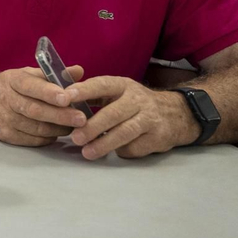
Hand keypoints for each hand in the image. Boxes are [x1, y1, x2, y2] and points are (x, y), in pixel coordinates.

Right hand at [0, 65, 87, 145]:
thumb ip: (52, 74)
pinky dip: (48, 137)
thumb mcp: (26, 74)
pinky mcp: (6, 135)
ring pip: (37, 128)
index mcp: (12, 80)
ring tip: (74, 125)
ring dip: (58, 128)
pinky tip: (56, 131)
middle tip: (81, 118)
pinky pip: (33, 140)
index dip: (49, 92)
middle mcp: (6, 100)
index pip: (31, 86)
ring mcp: (5, 120)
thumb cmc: (8, 87)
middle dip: (60, 115)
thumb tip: (78, 71)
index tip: (67, 97)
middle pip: (36, 110)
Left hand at [64, 75, 200, 159]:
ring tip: (87, 152)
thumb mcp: (118, 93)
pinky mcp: (158, 136)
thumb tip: (61, 102)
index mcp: (123, 85)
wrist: (176, 114)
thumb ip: (94, 96)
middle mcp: (138, 99)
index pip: (102, 85)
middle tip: (74, 137)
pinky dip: (121, 151)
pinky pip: (135, 147)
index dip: (84, 91)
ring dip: (104, 144)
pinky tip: (113, 151)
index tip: (66, 97)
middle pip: (113, 113)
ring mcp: (150, 118)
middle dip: (92, 127)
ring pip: (125, 132)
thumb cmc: (134, 104)